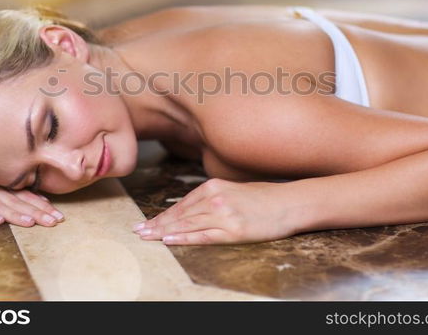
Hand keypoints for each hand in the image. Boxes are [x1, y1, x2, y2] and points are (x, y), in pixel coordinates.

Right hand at [0, 171, 64, 226]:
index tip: (59, 216)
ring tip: (29, 223)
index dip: (42, 206)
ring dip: (15, 214)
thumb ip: (17, 192)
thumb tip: (44, 202)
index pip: (26, 196)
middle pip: (16, 202)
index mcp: (1, 183)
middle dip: (36, 213)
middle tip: (53, 222)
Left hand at [131, 178, 293, 244]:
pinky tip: (170, 240)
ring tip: (148, 238)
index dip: (161, 215)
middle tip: (138, 232)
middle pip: (180, 214)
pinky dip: (185, 238)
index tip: (146, 223)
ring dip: (164, 232)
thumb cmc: (263, 198)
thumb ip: (210, 198)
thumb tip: (187, 211)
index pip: (181, 204)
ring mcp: (224, 214)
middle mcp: (215, 198)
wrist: (290, 203)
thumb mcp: (233, 190)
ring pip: (187, 224)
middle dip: (157, 224)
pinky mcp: (234, 230)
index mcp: (214, 186)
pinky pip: (203, 235)